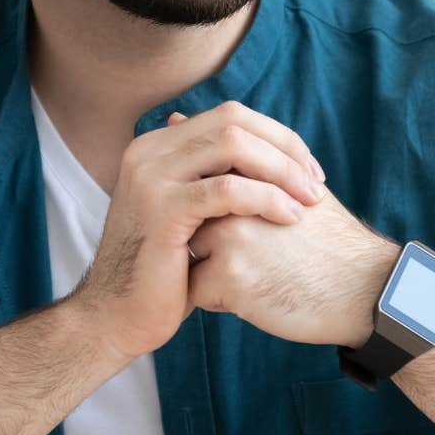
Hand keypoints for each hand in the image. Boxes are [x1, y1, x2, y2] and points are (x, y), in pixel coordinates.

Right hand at [72, 102, 325, 360]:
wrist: (118, 317)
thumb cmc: (164, 273)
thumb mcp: (192, 214)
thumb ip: (217, 179)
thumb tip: (262, 154)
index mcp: (157, 146)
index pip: (230, 116)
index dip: (277, 137)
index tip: (308, 170)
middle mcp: (149, 152)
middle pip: (234, 121)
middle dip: (285, 148)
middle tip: (316, 182)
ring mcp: (151, 177)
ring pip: (232, 145)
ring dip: (281, 169)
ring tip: (310, 199)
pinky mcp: (160, 210)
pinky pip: (226, 189)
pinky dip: (266, 198)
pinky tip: (290, 218)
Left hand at [185, 176, 400, 347]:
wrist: (364, 287)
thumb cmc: (323, 239)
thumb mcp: (287, 185)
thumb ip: (230, 157)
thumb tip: (177, 117)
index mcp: (247, 170)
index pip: (199, 192)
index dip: (218, 216)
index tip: (248, 231)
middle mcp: (233, 195)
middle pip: (187, 225)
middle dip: (208, 244)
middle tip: (259, 254)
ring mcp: (228, 234)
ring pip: (185, 259)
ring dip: (212, 270)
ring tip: (262, 272)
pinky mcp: (228, 275)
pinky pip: (195, 292)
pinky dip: (220, 299)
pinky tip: (260, 294)